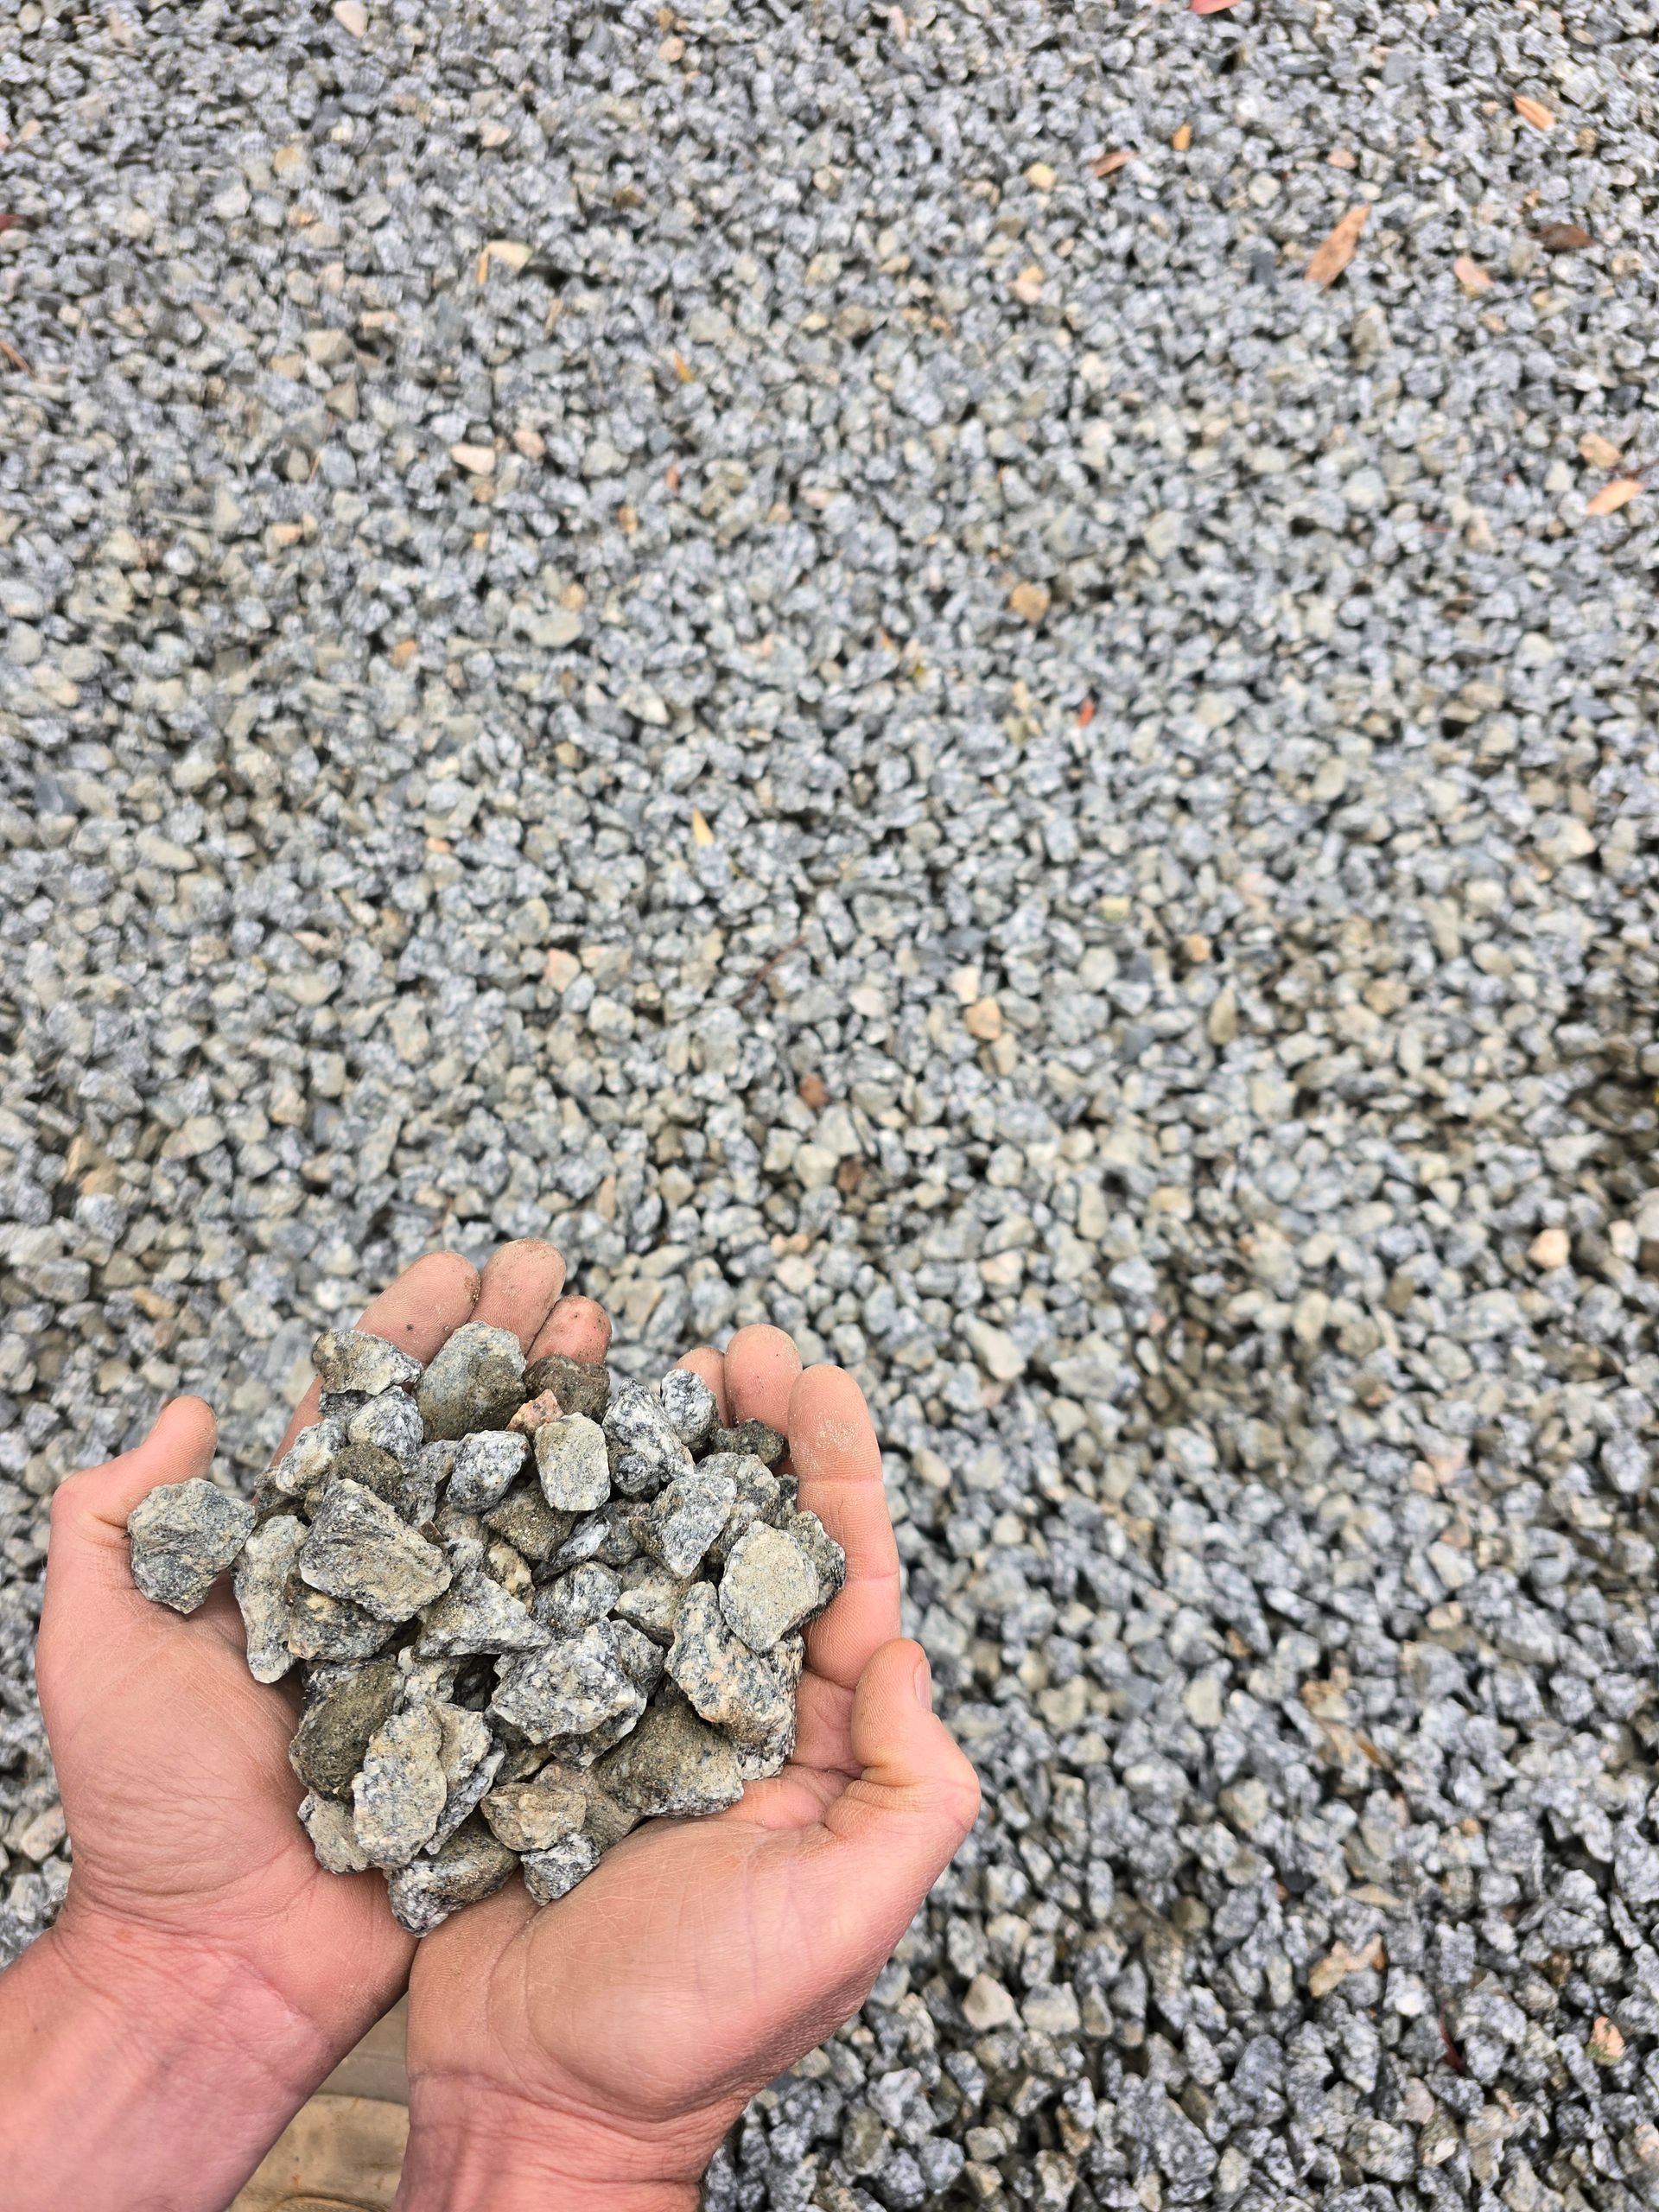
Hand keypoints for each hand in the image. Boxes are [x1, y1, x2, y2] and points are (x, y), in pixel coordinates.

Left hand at [0, 1239, 590, 2211]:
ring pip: (521, 1509)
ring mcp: (452, 1643)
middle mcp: (386, 1584)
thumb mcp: (94, 1649)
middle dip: (510, 1352)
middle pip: (458, 1442)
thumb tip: (188, 1412)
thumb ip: (117, 1526)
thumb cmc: (146, 1813)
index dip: (411, 1340)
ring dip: (568, 1421)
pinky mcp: (504, 1712)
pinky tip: (657, 1483)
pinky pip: (568, 1623)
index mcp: (297, 1556)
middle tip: (561, 1280)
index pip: (362, 1419)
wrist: (221, 1964)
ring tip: (613, 1343)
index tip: (459, 1270)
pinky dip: (614, 1553)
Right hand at [397, 1324, 979, 2211]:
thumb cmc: (700, 2028)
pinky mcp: (540, 1723)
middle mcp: (728, 1710)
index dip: (836, 1475)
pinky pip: (554, 1606)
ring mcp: (631, 1711)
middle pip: (749, 1542)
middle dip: (749, 1438)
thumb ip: (910, 1787)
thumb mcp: (846, 1916)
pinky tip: (542, 1460)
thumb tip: (901, 1648)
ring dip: (655, 1460)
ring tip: (644, 1367)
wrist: (539, 2102)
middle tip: (733, 1345)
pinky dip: (554, 1528)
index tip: (817, 1382)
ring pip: (653, 1554)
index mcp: (814, 1745)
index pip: (843, 1581)